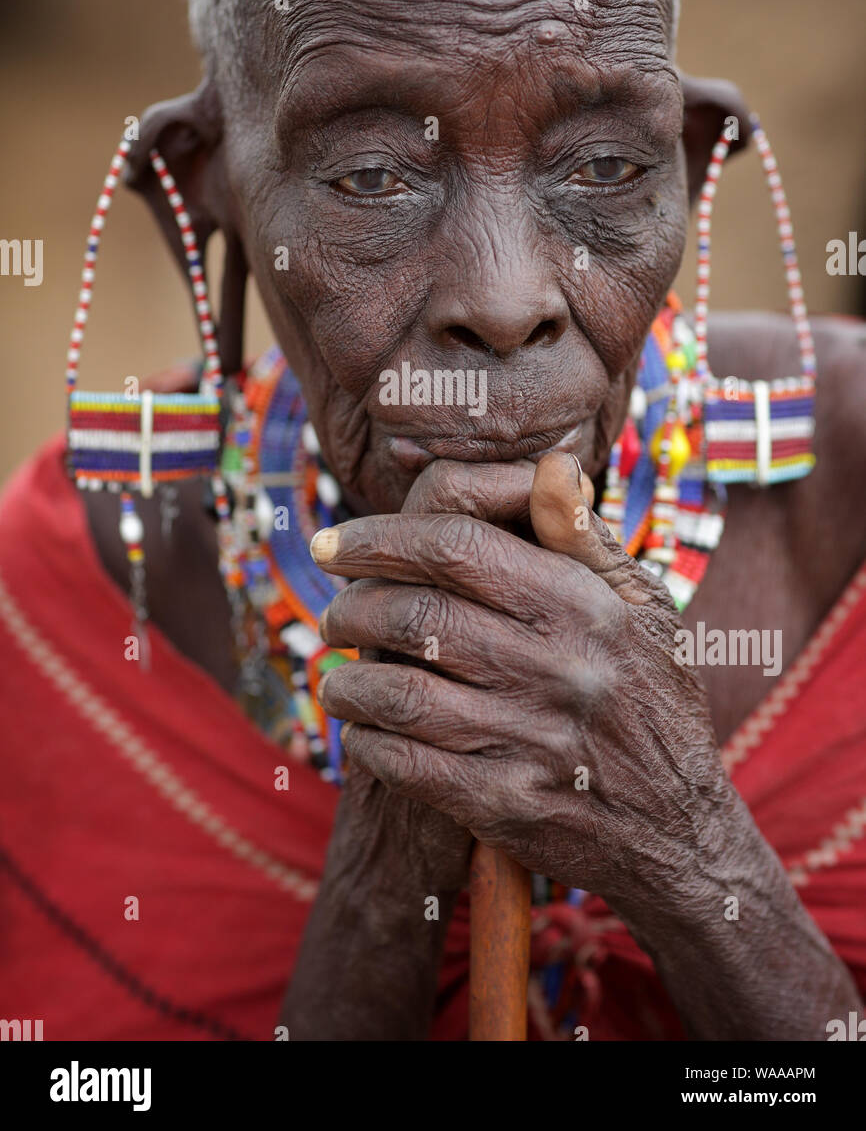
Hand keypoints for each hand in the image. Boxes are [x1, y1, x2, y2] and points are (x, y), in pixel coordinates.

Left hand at [313, 451, 733, 904]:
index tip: (333, 543)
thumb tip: (549, 464)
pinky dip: (368, 741)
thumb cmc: (651, 700)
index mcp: (584, 605)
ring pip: (400, 693)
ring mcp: (532, 740)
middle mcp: (558, 667)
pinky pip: (408, 763)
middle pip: (416, 614)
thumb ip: (583, 539)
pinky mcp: (507, 805)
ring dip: (348, 681)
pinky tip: (361, 731)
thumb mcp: (641, 610)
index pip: (457, 545)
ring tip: (335, 676)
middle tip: (333, 614)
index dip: (380, 537)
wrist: (680, 833)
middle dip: (352, 608)